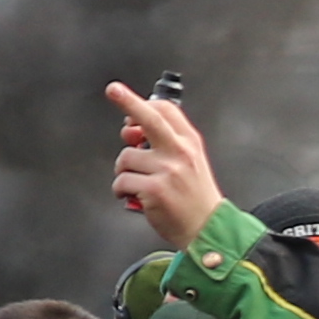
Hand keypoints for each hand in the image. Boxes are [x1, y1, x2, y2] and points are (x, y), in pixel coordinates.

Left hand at [105, 82, 217, 249]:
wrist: (206, 229)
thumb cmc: (192, 196)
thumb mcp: (189, 162)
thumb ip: (164, 144)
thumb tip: (130, 131)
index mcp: (189, 142)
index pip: (166, 110)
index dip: (143, 105)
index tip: (127, 99)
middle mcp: (180, 152)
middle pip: (149, 118)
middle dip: (128, 101)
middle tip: (112, 89)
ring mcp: (167, 170)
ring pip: (125, 158)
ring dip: (123, 171)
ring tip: (138, 183)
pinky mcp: (154, 189)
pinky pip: (121, 181)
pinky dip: (120, 190)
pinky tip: (133, 196)